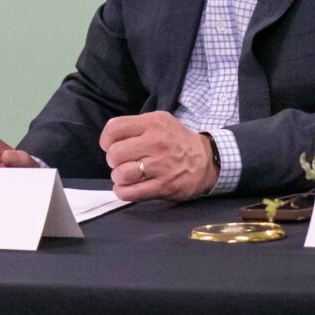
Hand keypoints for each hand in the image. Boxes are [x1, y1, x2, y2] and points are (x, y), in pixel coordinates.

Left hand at [101, 112, 218, 200]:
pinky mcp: (164, 186)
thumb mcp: (160, 121)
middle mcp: (156, 143)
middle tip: (121, 162)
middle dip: (113, 160)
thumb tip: (109, 139)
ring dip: (118, 177)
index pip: (115, 129)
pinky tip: (126, 187)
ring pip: (122, 174)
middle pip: (115, 153)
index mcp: (152, 124)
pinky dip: (123, 191)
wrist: (207, 160)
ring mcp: (161, 166)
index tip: (110, 146)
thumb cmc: (177, 141)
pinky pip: (131, 192)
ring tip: (126, 175)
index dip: (106, 140)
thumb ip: (136, 126)